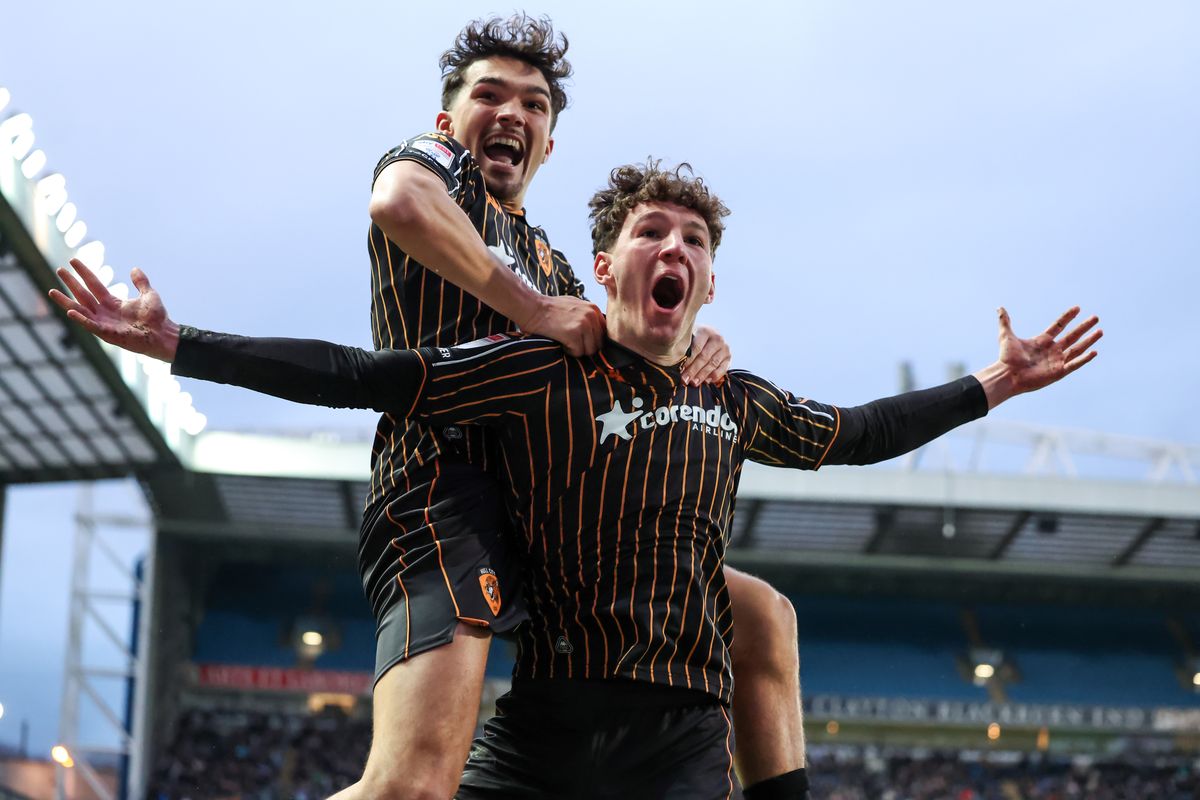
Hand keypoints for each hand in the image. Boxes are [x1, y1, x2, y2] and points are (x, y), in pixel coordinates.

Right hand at [48, 258, 179, 361]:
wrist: (164, 335)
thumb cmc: (157, 318)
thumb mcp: (149, 295)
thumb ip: (141, 282)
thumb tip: (134, 268)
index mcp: (112, 302)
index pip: (94, 284)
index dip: (84, 272)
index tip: (72, 260)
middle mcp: (104, 312)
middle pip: (83, 294)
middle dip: (71, 282)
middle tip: (59, 270)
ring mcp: (104, 323)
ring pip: (80, 310)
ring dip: (66, 301)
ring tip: (51, 290)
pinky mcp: (107, 334)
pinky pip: (90, 325)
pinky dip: (80, 319)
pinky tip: (70, 311)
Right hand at [521, 295, 605, 356]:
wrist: (533, 307)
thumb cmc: (550, 308)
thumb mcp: (575, 305)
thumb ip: (588, 315)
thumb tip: (597, 331)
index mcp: (594, 309)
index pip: (603, 333)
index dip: (593, 340)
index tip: (582, 341)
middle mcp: (591, 315)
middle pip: (598, 344)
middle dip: (586, 347)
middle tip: (571, 342)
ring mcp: (583, 325)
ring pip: (589, 350)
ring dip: (578, 350)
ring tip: (566, 341)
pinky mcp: (574, 334)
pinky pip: (578, 353)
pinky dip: (569, 351)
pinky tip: (561, 342)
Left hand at [681, 325, 730, 385]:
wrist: (708, 336)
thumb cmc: (693, 338)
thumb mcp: (688, 337)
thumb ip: (682, 346)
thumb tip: (672, 361)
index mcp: (705, 331)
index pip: (696, 347)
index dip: (688, 360)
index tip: (679, 370)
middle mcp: (717, 338)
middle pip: (704, 357)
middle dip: (693, 370)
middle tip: (684, 380)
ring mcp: (725, 347)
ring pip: (713, 364)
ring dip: (702, 375)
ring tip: (693, 383)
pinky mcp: (729, 357)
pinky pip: (723, 368)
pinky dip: (714, 376)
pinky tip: (706, 381)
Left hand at [975, 306, 1101, 407]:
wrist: (1007, 375)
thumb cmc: (1006, 358)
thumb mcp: (1006, 336)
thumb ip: (1005, 321)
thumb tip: (1000, 307)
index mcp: (1042, 340)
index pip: (1059, 326)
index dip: (1067, 317)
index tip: (1077, 308)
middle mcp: (1052, 350)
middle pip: (1072, 336)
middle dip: (1084, 327)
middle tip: (1096, 317)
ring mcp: (1056, 361)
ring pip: (1077, 348)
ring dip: (1089, 340)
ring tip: (1100, 331)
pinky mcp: (1058, 372)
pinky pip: (1074, 364)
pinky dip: (1084, 359)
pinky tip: (1094, 352)